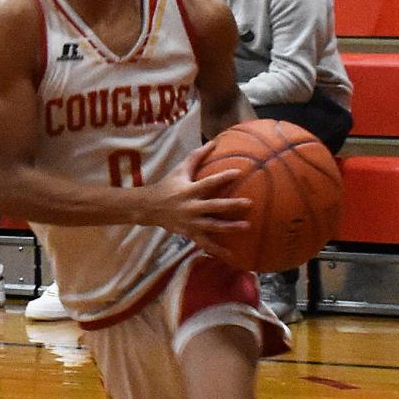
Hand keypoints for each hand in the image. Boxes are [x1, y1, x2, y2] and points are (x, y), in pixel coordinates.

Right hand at [150, 143, 251, 259]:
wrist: (149, 207)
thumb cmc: (168, 185)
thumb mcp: (179, 169)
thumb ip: (196, 157)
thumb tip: (213, 142)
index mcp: (189, 190)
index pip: (209, 183)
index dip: (223, 177)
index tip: (239, 173)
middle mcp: (191, 207)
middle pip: (214, 207)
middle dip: (231, 206)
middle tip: (249, 203)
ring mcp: (190, 222)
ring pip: (212, 226)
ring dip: (229, 227)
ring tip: (246, 226)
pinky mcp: (189, 234)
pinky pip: (205, 244)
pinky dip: (217, 251)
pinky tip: (231, 256)